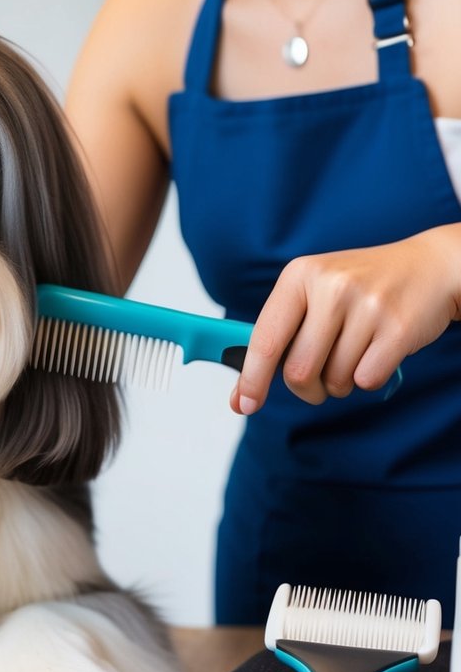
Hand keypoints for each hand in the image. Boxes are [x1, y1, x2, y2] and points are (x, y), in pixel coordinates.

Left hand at [230, 224, 460, 413]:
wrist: (430, 266)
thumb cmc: (360, 288)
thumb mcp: (312, 293)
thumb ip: (276, 337)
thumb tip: (242, 393)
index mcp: (299, 275)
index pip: (265, 340)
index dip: (252, 379)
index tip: (244, 404)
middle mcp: (330, 287)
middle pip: (298, 371)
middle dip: (305, 389)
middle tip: (316, 384)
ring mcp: (367, 305)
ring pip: (334, 380)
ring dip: (339, 384)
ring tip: (353, 355)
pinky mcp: (398, 328)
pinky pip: (366, 380)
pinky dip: (368, 378)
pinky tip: (377, 352)